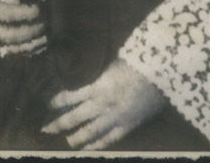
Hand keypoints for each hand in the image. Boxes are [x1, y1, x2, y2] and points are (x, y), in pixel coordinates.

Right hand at [0, 0, 45, 56]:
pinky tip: (37, 46)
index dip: (30, 12)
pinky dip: (24, 51)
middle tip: (49, 23)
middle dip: (34, 30)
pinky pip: (9, 53)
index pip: (11, 14)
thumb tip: (33, 4)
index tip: (44, 8)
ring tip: (48, 36)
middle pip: (13, 35)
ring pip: (12, 48)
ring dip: (32, 44)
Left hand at [41, 59, 166, 149]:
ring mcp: (115, 118)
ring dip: (75, 138)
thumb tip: (87, 74)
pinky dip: (96, 145)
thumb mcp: (115, 61)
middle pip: (75, 118)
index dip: (57, 101)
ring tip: (66, 141)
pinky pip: (108, 139)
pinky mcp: (127, 126)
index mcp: (99, 86)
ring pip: (90, 133)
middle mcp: (103, 105)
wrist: (164, 74)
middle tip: (46, 128)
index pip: (70, 96)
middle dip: (58, 124)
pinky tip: (87, 148)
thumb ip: (100, 71)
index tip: (47, 103)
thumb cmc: (140, 62)